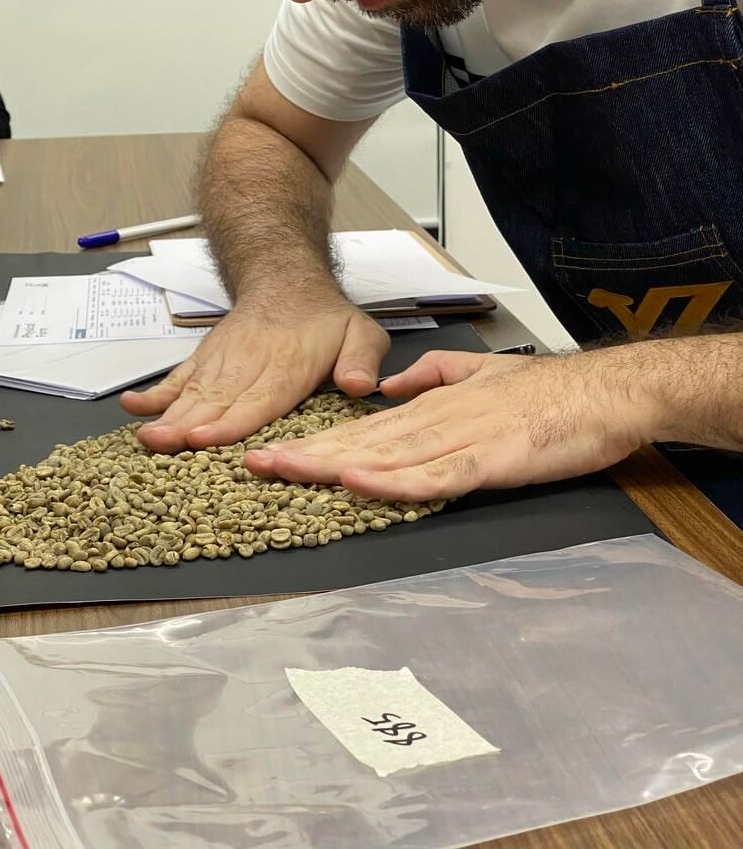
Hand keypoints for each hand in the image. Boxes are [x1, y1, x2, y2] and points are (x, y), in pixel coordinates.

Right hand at [121, 294, 390, 451]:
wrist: (287, 278)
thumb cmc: (325, 317)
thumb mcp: (361, 331)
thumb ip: (362, 358)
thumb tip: (358, 384)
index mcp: (287, 366)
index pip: (257, 398)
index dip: (230, 421)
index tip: (205, 437)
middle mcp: (248, 365)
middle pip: (216, 400)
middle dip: (188, 425)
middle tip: (163, 444)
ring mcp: (221, 362)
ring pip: (192, 392)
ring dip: (168, 415)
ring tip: (147, 437)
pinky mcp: (205, 360)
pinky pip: (177, 378)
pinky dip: (154, 394)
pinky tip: (132, 408)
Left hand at [243, 348, 656, 500]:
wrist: (605, 393)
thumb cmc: (548, 392)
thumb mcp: (480, 375)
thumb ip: (433, 377)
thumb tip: (389, 388)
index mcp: (432, 407)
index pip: (362, 431)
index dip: (316, 443)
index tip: (274, 454)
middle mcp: (436, 421)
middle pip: (360, 444)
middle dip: (305, 455)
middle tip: (254, 465)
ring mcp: (460, 440)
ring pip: (385, 457)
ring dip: (332, 467)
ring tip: (285, 472)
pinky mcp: (489, 460)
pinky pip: (434, 476)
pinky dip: (395, 482)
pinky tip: (359, 485)